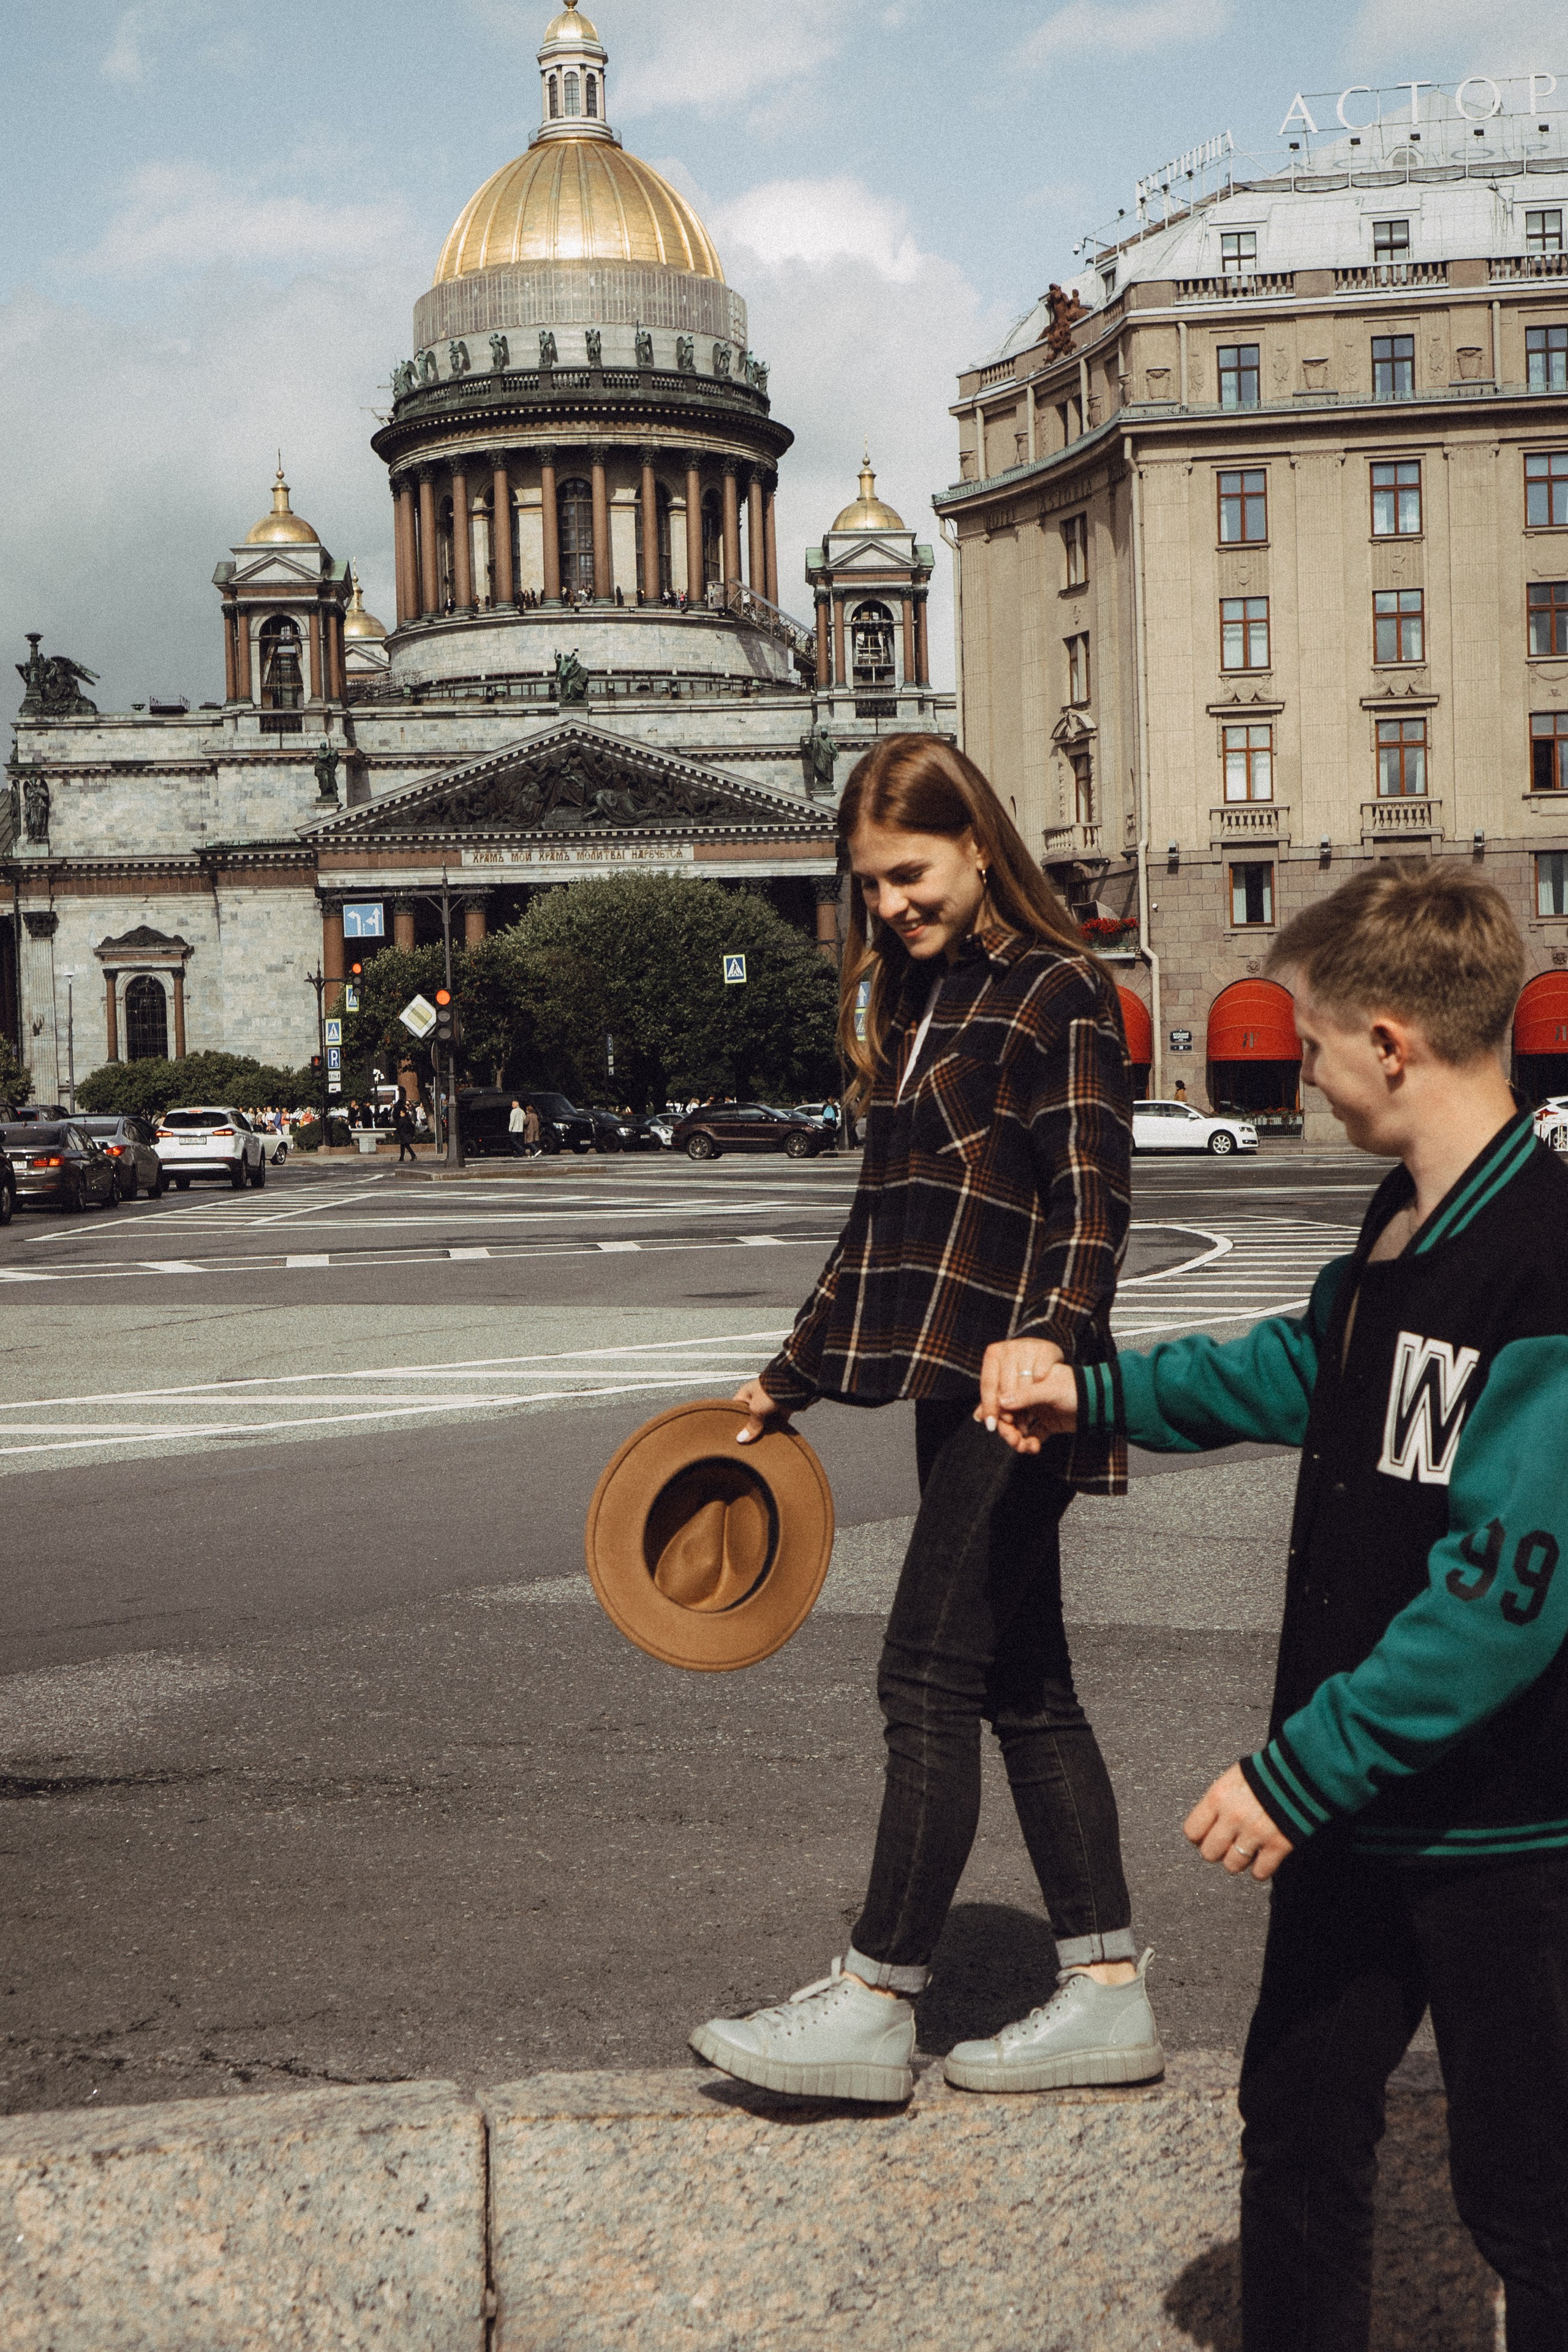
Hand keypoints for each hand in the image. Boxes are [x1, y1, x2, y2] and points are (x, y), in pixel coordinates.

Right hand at [733, 1377, 788, 1444]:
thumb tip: (742, 1438)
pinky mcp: (781, 1410)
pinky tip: (770, 1438)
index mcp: (746, 1393)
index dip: (734, 1421)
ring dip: (763, 1430)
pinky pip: (775, 1422)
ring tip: (757, 1441)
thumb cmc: (770, 1390)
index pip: (735, 1408)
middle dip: (750, 1428)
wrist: (793, 1385)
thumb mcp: (756, 1409)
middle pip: (750, 1417)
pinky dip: (774, 1429)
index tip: (733, 1433)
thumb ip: (750, 1425)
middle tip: (746, 1440)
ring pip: (763, 1421)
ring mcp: (769, 1404)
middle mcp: (756, 1398)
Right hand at [974, 1339, 1074, 1454]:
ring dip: (1018, 1439)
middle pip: (1008, 1414)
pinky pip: (1033, 1435)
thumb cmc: (1077, 1388)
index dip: (997, 1409)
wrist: (1101, 1402)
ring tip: (1023, 1446)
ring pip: (1019, 1427)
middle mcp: (1030, 1395)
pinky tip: (1034, 1447)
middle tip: (1012, 1439)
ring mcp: (1038, 1410)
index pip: (1004, 1395)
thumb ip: (1026, 1395)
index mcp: (1028, 1380)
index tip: (996, 1422)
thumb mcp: (1050, 1389)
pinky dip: (1031, 1443)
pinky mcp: (1047, 1424)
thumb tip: (1001, 1401)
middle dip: (1008, 1429)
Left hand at [1184, 1763, 1293, 1881]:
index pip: (1192, 1831)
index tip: (1207, 1836)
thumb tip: (1207, 1821)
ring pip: (1232, 1866)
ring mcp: (1255, 1833)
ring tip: (1246, 1850)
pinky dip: (1261, 1869)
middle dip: (1218, 1850)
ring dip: (1239, 1861)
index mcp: (1218, 1797)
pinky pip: (1260, 1872)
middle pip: (1209, 1853)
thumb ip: (1218, 1800)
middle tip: (1228, 1844)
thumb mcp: (1234, 1778)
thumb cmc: (1266, 1772)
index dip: (1199, 1836)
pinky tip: (1263, 1858)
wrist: (1303, 1771)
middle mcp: (1233, 1817)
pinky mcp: (1278, 1845)